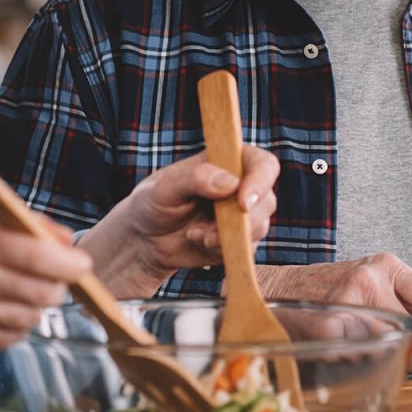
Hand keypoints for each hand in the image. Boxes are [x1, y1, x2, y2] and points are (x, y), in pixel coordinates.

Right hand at [0, 215, 92, 354]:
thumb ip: (26, 228)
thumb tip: (68, 241)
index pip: (35, 254)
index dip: (67, 261)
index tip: (82, 262)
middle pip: (41, 291)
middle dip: (60, 284)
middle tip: (58, 274)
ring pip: (34, 315)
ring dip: (40, 303)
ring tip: (25, 288)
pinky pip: (17, 335)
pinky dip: (22, 321)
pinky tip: (7, 306)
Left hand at [80, 146, 279, 296]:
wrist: (146, 239)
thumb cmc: (153, 203)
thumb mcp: (165, 188)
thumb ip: (195, 179)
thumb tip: (230, 183)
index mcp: (226, 161)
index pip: (262, 164)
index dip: (260, 181)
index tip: (243, 203)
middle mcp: (240, 185)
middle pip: (266, 200)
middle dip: (242, 221)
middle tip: (209, 231)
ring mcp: (241, 214)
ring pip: (259, 227)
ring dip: (228, 237)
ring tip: (196, 234)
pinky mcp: (238, 240)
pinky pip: (245, 249)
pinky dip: (222, 250)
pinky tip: (198, 241)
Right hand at [255, 253, 411, 371]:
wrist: (284, 287)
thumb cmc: (333, 290)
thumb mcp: (372, 283)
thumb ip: (403, 303)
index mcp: (385, 267)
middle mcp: (368, 279)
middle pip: (411, 333)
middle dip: (410, 352)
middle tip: (394, 348)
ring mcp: (348, 301)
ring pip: (388, 348)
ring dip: (380, 356)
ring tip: (359, 339)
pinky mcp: (331, 325)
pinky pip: (361, 357)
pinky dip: (356, 359)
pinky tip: (343, 344)